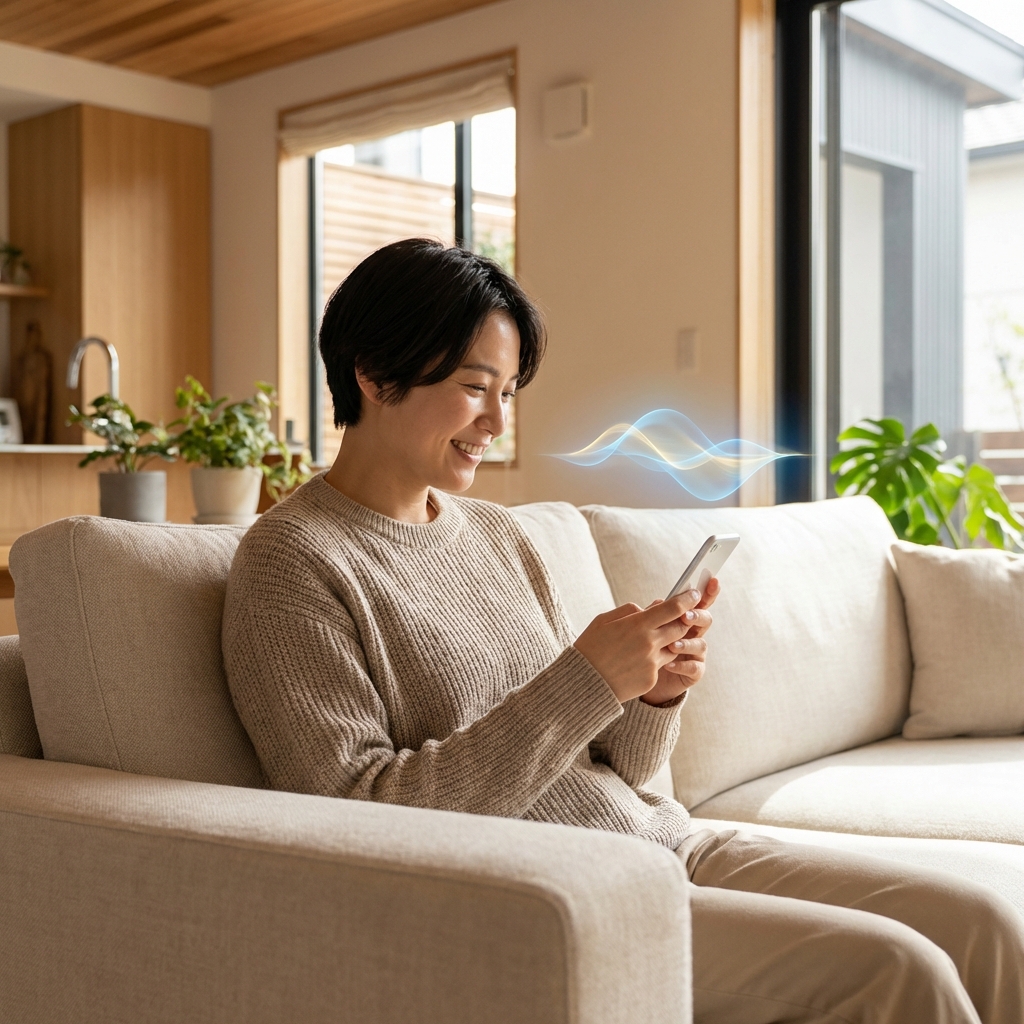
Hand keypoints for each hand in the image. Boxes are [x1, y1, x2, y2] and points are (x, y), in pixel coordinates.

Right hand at [573, 589, 704, 703]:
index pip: (673, 608)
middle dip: (683, 620)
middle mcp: (649, 643)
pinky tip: (635, 661)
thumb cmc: (590, 647)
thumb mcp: (604, 621)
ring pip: (673, 647)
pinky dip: (654, 659)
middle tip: (681, 616)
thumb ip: (630, 611)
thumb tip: (650, 608)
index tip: (694, 594)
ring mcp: (652, 663)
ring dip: (670, 641)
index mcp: (637, 625)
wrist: (582, 683)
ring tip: (653, 640)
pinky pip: (660, 665)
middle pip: (680, 628)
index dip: (687, 599)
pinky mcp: (651, 679)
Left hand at [640, 577, 718, 705]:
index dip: (707, 592)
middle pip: (705, 620)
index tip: (712, 580)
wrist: (640, 678)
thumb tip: (658, 602)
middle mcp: (693, 634)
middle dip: (698, 616)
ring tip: (672, 645)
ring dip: (687, 643)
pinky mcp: (693, 673)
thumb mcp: (645, 629)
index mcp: (683, 620)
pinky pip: (695, 668)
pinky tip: (669, 665)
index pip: (698, 603)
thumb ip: (653, 616)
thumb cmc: (642, 648)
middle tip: (685, 616)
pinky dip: (682, 665)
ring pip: (701, 644)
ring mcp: (695, 653)